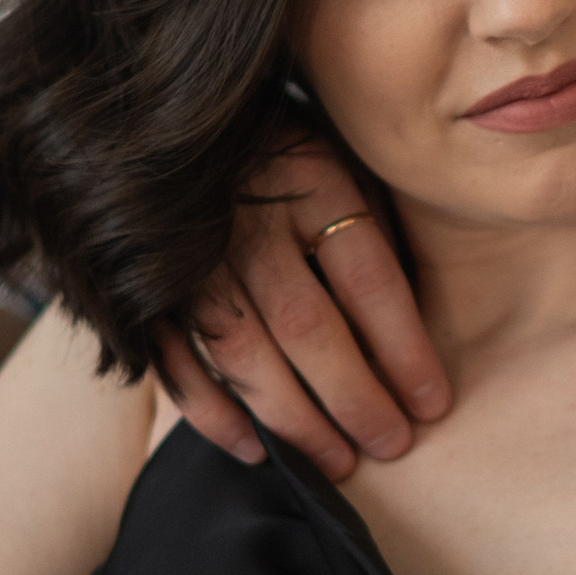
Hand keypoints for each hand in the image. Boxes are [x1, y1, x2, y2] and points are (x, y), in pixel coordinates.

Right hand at [157, 129, 449, 483]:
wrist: (157, 111)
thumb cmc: (277, 143)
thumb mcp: (337, 154)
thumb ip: (368, 225)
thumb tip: (407, 328)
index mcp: (309, 179)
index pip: (368, 279)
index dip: (404, 349)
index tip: (432, 403)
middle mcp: (247, 221)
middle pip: (308, 326)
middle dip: (355, 398)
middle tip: (391, 445)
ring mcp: (189, 257)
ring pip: (245, 353)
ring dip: (295, 419)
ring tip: (337, 463)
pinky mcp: (143, 287)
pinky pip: (176, 362)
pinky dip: (215, 413)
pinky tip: (256, 449)